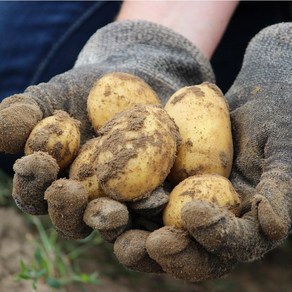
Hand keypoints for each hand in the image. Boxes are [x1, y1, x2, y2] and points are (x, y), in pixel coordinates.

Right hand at [0, 20, 213, 239]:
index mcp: (59, 181)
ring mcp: (123, 202)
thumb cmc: (91, 91)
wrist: (139, 84)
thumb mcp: (54, 96)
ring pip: (113, 225)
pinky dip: (152, 211)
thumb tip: (0, 130)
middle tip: (72, 193)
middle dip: (69, 211)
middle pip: (74, 220)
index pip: (37, 194)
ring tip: (113, 213)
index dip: (33, 183)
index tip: (40, 161)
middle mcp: (89, 199)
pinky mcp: (155, 197)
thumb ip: (25, 115)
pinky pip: (152, 212)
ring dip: (110, 223)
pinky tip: (157, 201)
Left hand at [119, 23, 291, 280]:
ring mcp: (179, 208)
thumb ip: (281, 191)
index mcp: (241, 226)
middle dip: (164, 252)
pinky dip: (116, 203)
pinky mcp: (157, 189)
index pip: (228, 246)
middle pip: (186, 253)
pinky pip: (135, 202)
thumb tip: (273, 225)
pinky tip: (96, 195)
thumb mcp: (283, 154)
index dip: (212, 238)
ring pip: (153, 234)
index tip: (190, 213)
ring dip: (128, 236)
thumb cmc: (276, 124)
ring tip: (107, 224)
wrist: (253, 102)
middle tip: (141, 243)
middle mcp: (208, 226)